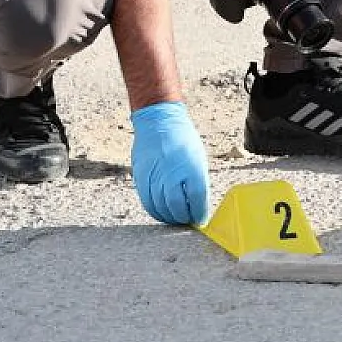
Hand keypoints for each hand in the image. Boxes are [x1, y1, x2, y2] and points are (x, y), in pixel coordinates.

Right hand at [130, 101, 209, 225]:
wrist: (158, 121)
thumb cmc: (182, 140)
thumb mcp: (197, 158)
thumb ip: (198, 183)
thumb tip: (199, 207)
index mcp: (192, 166)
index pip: (197, 200)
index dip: (199, 213)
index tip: (200, 219)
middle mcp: (172, 172)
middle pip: (177, 207)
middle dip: (184, 218)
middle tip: (188, 220)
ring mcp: (155, 175)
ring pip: (161, 208)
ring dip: (170, 217)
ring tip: (176, 216)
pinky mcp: (141, 177)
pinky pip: (147, 203)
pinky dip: (156, 212)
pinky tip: (163, 211)